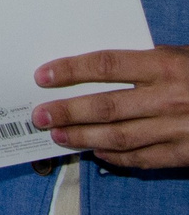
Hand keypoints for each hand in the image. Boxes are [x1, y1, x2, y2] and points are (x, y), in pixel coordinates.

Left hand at [34, 47, 188, 166]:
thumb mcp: (179, 56)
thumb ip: (141, 64)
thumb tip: (91, 71)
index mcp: (166, 65)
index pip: (106, 65)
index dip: (71, 70)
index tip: (42, 76)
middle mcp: (170, 98)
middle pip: (106, 106)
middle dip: (67, 111)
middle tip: (40, 115)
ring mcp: (179, 129)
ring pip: (119, 137)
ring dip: (83, 138)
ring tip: (58, 136)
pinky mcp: (186, 154)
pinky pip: (143, 159)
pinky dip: (115, 157)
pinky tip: (96, 152)